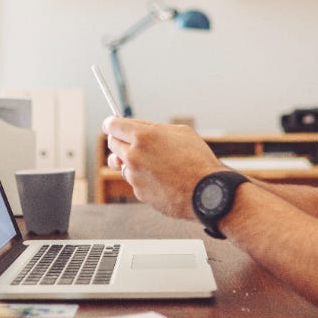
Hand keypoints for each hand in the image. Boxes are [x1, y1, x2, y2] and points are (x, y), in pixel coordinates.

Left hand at [102, 116, 223, 219]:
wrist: (205, 192)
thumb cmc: (197, 161)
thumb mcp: (181, 132)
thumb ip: (156, 129)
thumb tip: (143, 129)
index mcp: (142, 136)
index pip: (112, 125)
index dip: (111, 124)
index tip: (112, 125)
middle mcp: (133, 156)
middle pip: (112, 144)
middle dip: (120, 141)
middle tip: (132, 142)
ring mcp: (134, 176)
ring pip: (123, 164)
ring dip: (132, 162)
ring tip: (155, 163)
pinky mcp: (139, 193)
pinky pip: (135, 181)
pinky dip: (144, 179)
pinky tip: (162, 178)